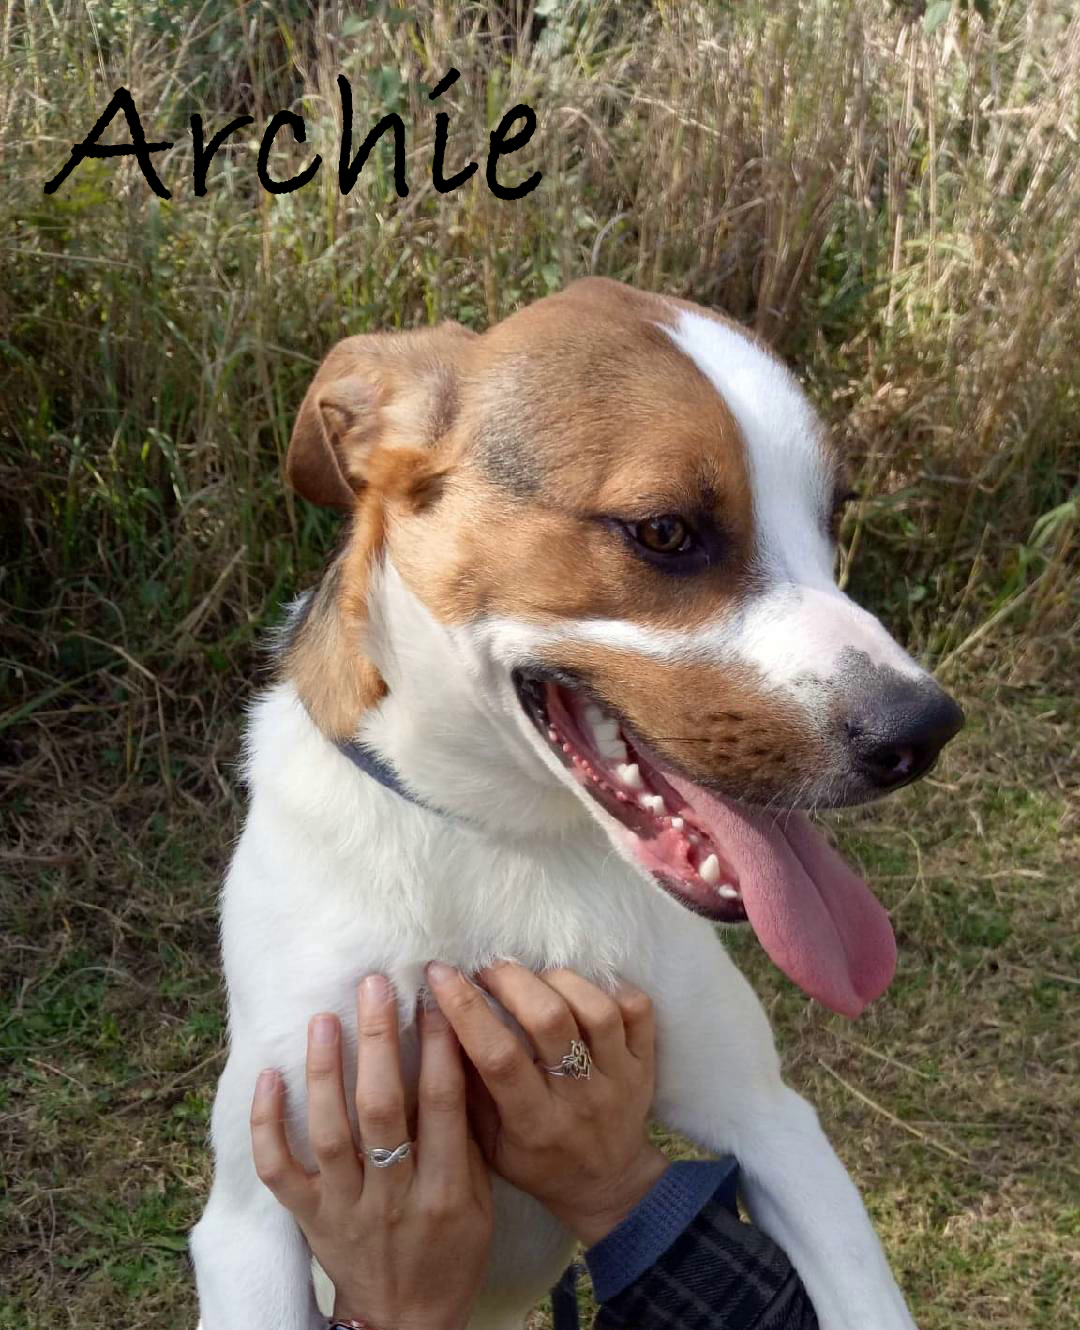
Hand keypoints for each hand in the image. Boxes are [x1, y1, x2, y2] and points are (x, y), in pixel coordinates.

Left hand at [250, 975, 493, 1329]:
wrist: (404, 1323)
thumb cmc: (451, 1254)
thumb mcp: (479, 1202)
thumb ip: (465, 1138)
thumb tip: (457, 1057)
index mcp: (443, 1192)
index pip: (442, 1105)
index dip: (439, 1045)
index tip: (435, 994)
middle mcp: (391, 1197)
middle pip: (382, 1109)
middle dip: (379, 1041)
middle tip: (374, 985)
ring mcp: (343, 1208)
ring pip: (329, 1133)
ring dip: (325, 1071)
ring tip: (324, 1018)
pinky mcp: (308, 1217)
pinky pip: (279, 1170)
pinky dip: (268, 1124)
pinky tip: (268, 1077)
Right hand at [426, 961, 667, 1245]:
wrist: (609, 1184)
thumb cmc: (537, 1162)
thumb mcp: (489, 1144)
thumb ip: (466, 1089)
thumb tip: (439, 1021)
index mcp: (535, 1123)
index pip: (499, 1057)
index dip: (466, 1009)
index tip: (440, 974)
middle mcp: (580, 1098)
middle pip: (550, 1020)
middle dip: (512, 981)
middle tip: (488, 968)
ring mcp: (619, 1077)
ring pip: (595, 1010)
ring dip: (558, 979)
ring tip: (534, 976)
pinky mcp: (644, 1061)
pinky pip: (637, 1010)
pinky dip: (610, 986)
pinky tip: (581, 985)